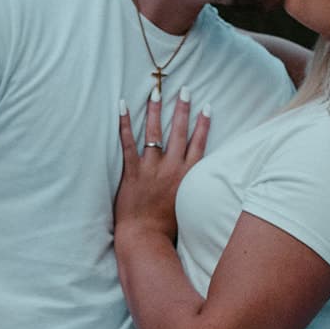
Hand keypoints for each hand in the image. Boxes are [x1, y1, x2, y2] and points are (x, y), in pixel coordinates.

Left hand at [115, 89, 209, 241]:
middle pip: (179, 132)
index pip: (198, 143)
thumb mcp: (187, 206)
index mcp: (187, 176)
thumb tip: (198, 182)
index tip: (207, 107)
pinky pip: (127, 143)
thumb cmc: (166, 229)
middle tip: (185, 90)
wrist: (145, 238)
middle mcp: (171, 168)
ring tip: (156, 92)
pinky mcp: (132, 172)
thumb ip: (191, 189)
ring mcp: (151, 169)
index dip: (203, 124)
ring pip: (155, 133)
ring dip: (156, 110)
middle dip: (182, 109)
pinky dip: (125, 123)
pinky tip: (122, 106)